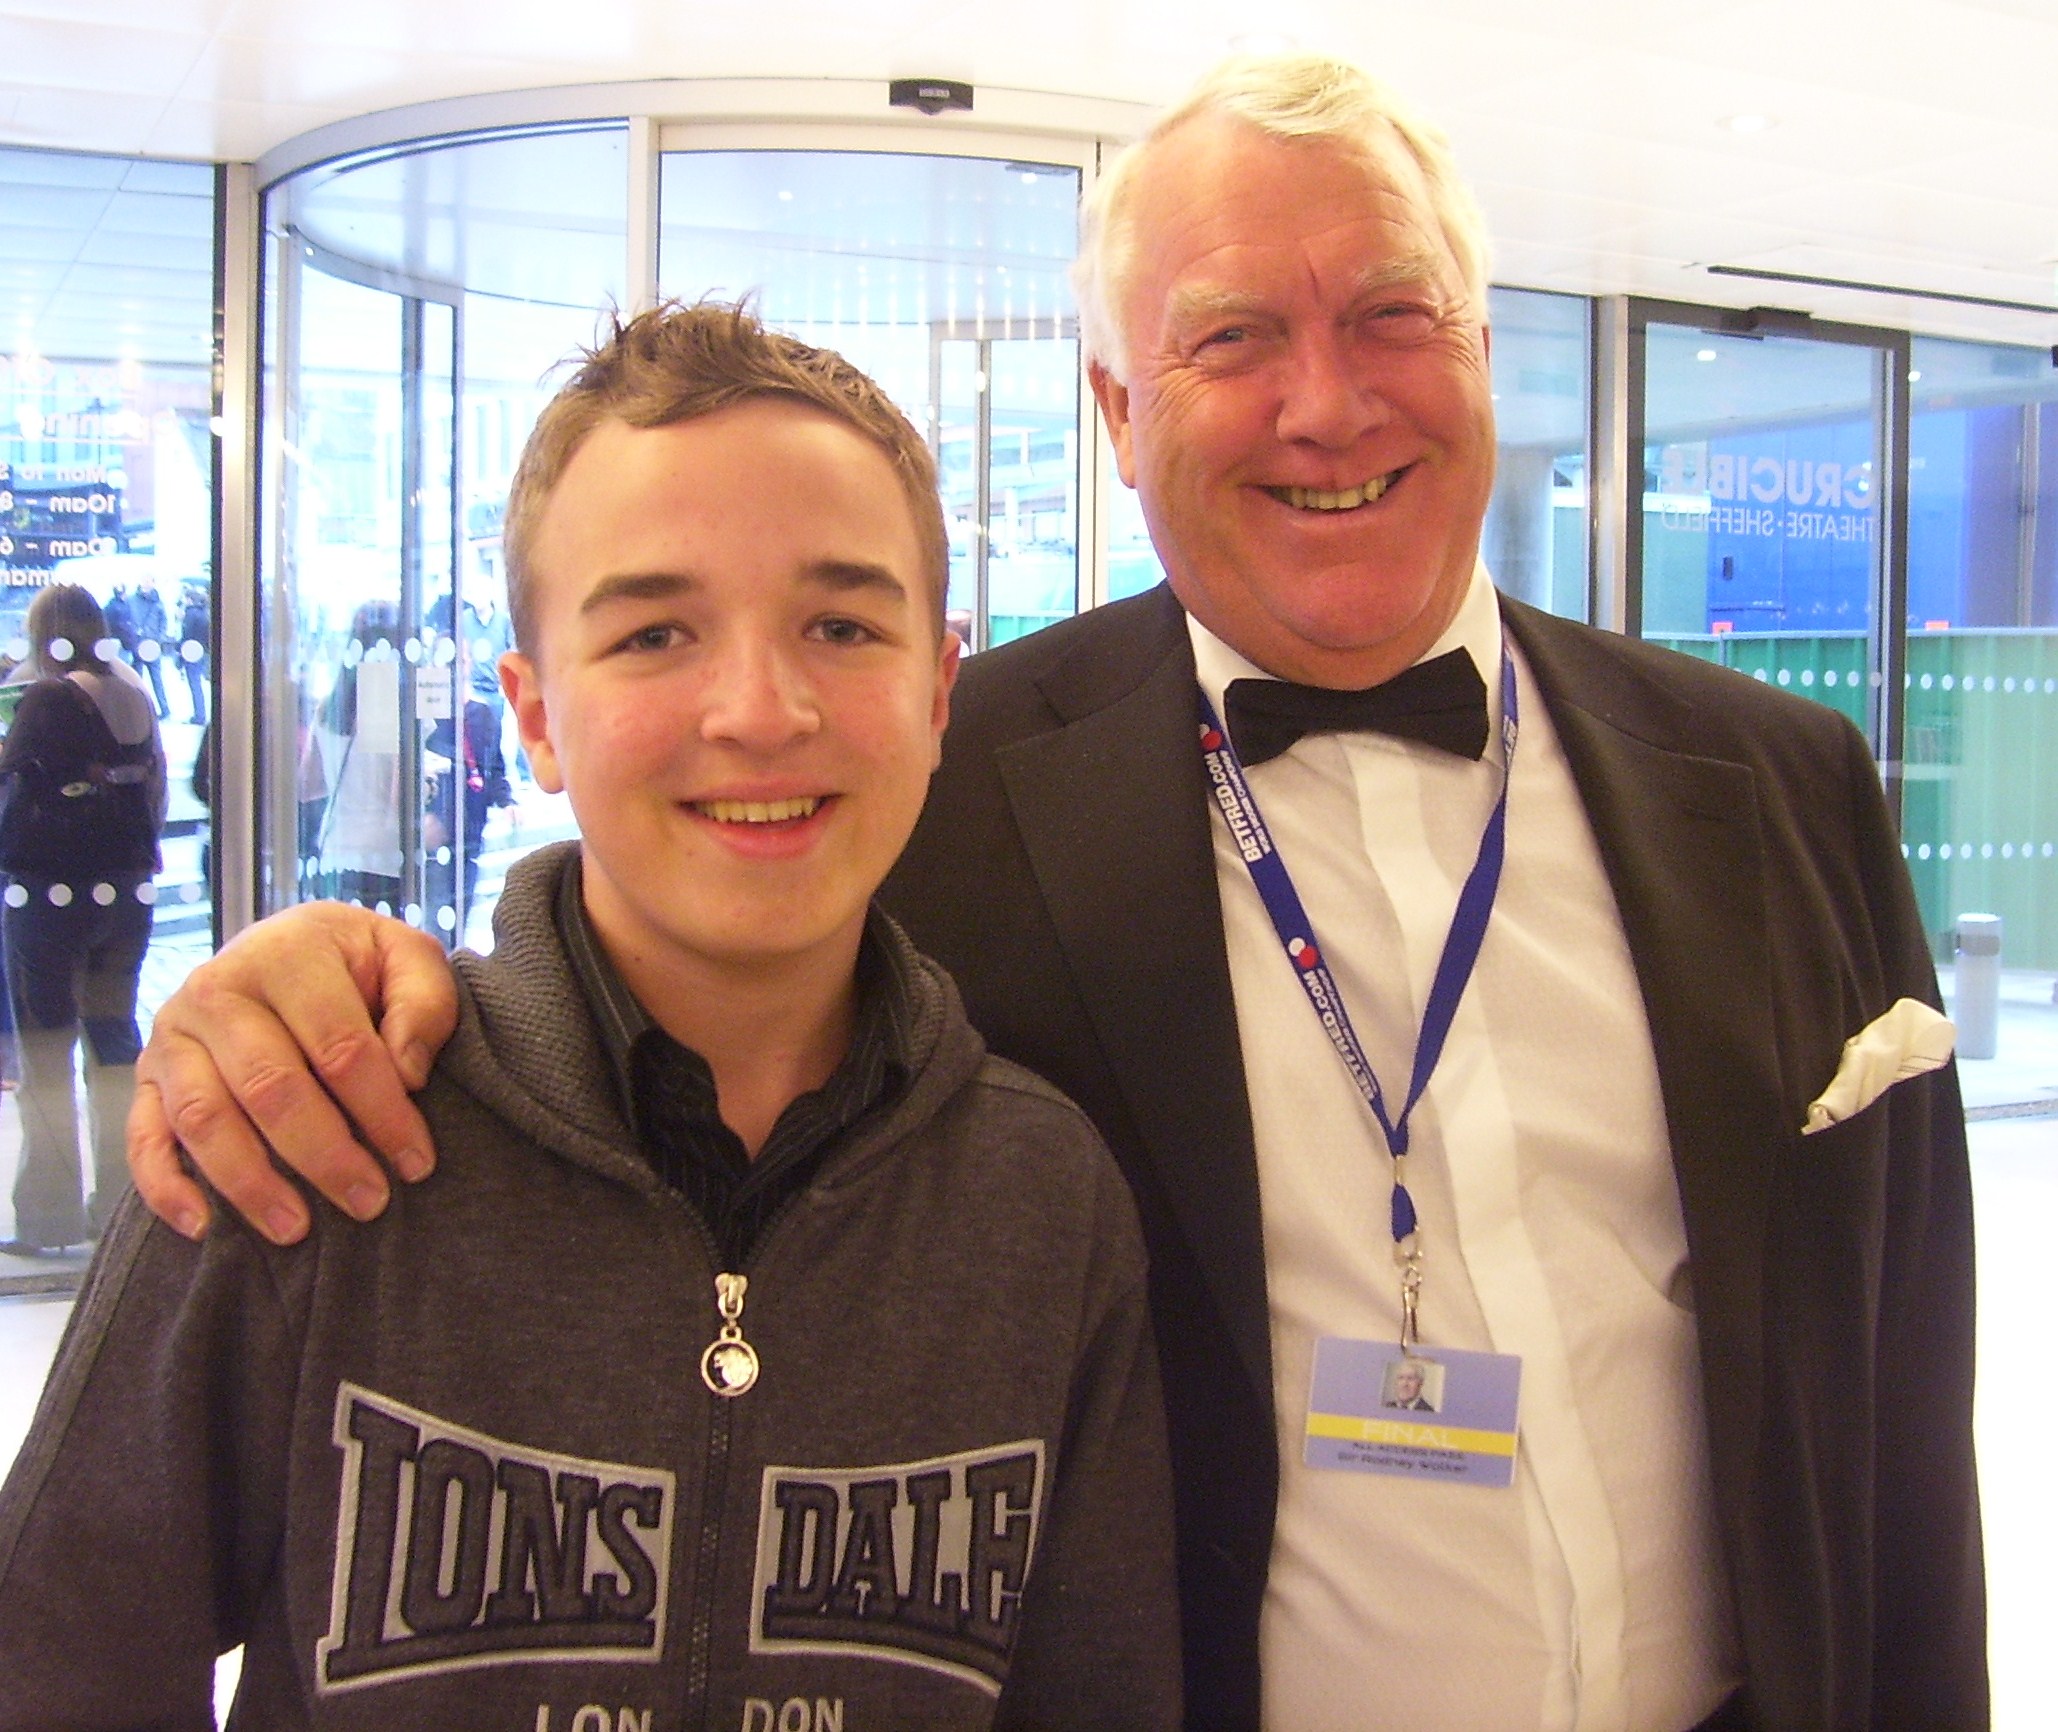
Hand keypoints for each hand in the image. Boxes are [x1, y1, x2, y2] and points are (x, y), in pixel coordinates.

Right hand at [129, 902, 459, 1242]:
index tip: (416, 1161)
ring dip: (251, 1182)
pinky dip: (166, 1187)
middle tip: (370, 1202)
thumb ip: (423, 1003)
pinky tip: (203, 1227)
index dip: (383, 1111)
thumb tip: (406, 1073)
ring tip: (297, 1229)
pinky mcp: (145, 1077)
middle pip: (271, 1088)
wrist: (288, 948)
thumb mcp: (407, 959)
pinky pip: (143, 1138)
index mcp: (288, 955)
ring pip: (205, 1119)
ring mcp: (173, 1036)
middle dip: (325, 1156)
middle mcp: (217, 990)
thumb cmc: (358, 966)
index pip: (340, 1047)